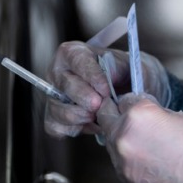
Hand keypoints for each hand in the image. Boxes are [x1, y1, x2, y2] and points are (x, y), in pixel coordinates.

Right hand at [43, 41, 170, 137]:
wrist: (125, 90)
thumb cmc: (125, 73)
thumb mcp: (130, 65)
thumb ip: (121, 68)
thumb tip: (109, 77)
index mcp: (73, 52)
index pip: (78, 62)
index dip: (92, 77)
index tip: (106, 90)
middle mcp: (58, 72)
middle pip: (66, 86)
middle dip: (85, 99)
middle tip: (101, 106)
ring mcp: (53, 95)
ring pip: (59, 109)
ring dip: (81, 117)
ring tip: (99, 115)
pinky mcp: (53, 117)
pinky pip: (57, 127)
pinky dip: (75, 129)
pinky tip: (92, 124)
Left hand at [96, 94, 182, 182]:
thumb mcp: (181, 116)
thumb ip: (155, 115)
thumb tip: (145, 119)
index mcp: (139, 115)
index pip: (124, 99)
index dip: (134, 101)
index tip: (139, 105)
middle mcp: (123, 138)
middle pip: (106, 119)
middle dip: (117, 117)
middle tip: (132, 120)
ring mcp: (123, 163)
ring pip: (111, 144)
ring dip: (123, 141)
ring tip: (147, 145)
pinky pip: (122, 166)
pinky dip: (132, 162)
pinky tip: (152, 163)